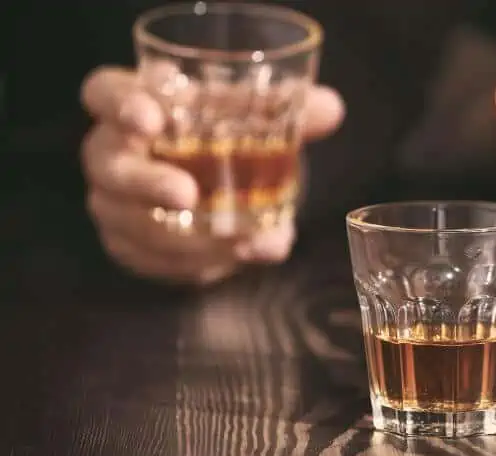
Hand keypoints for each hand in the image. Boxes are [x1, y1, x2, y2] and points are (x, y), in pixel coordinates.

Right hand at [79, 66, 344, 284]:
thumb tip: (331, 109)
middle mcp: (113, 150)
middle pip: (106, 164)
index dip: (121, 104)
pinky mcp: (126, 241)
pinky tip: (230, 264)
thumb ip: (290, 110)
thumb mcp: (257, 119)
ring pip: (127, 220)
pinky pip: (146, 259)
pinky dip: (190, 265)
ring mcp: (114, 200)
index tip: (150, 119)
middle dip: (145, 182)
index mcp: (139, 103)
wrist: (222, 186)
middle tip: (188, 195)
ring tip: (239, 243)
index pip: (106, 92)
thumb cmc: (227, 136)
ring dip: (183, 236)